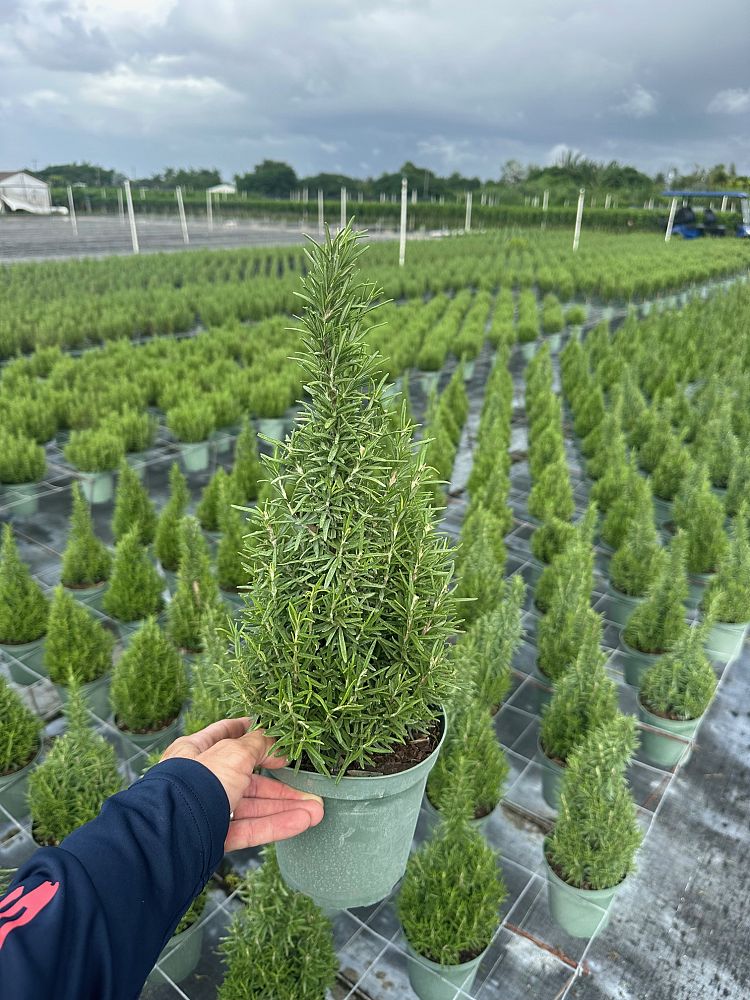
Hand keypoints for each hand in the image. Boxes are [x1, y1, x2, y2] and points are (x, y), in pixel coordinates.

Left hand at [161, 718, 323, 851]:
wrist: (173, 833)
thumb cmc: (197, 783)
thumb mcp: (233, 752)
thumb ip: (257, 744)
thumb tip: (273, 738)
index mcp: (196, 751)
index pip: (226, 735)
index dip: (251, 733)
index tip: (275, 736)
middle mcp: (201, 780)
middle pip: (248, 777)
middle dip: (281, 783)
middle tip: (308, 786)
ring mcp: (208, 810)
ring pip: (253, 807)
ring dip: (285, 807)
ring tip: (316, 811)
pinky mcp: (214, 837)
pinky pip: (249, 829)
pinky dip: (275, 826)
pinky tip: (301, 822)